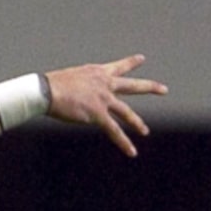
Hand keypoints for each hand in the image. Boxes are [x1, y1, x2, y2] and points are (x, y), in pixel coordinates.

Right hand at [45, 55, 166, 157]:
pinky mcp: (98, 114)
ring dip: (137, 123)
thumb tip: (75, 96)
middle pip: (132, 86)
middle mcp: (104, 84)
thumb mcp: (68, 80)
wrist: (46, 90)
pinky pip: (114, 130)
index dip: (130, 62)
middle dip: (150, 87)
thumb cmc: (49, 85)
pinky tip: (131, 151)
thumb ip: (79, 87)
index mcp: (96, 73)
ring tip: (145, 131)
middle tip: (164, 89)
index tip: (142, 58)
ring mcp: (103, 99)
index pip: (118, 66)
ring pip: (127, 112)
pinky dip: (123, 142)